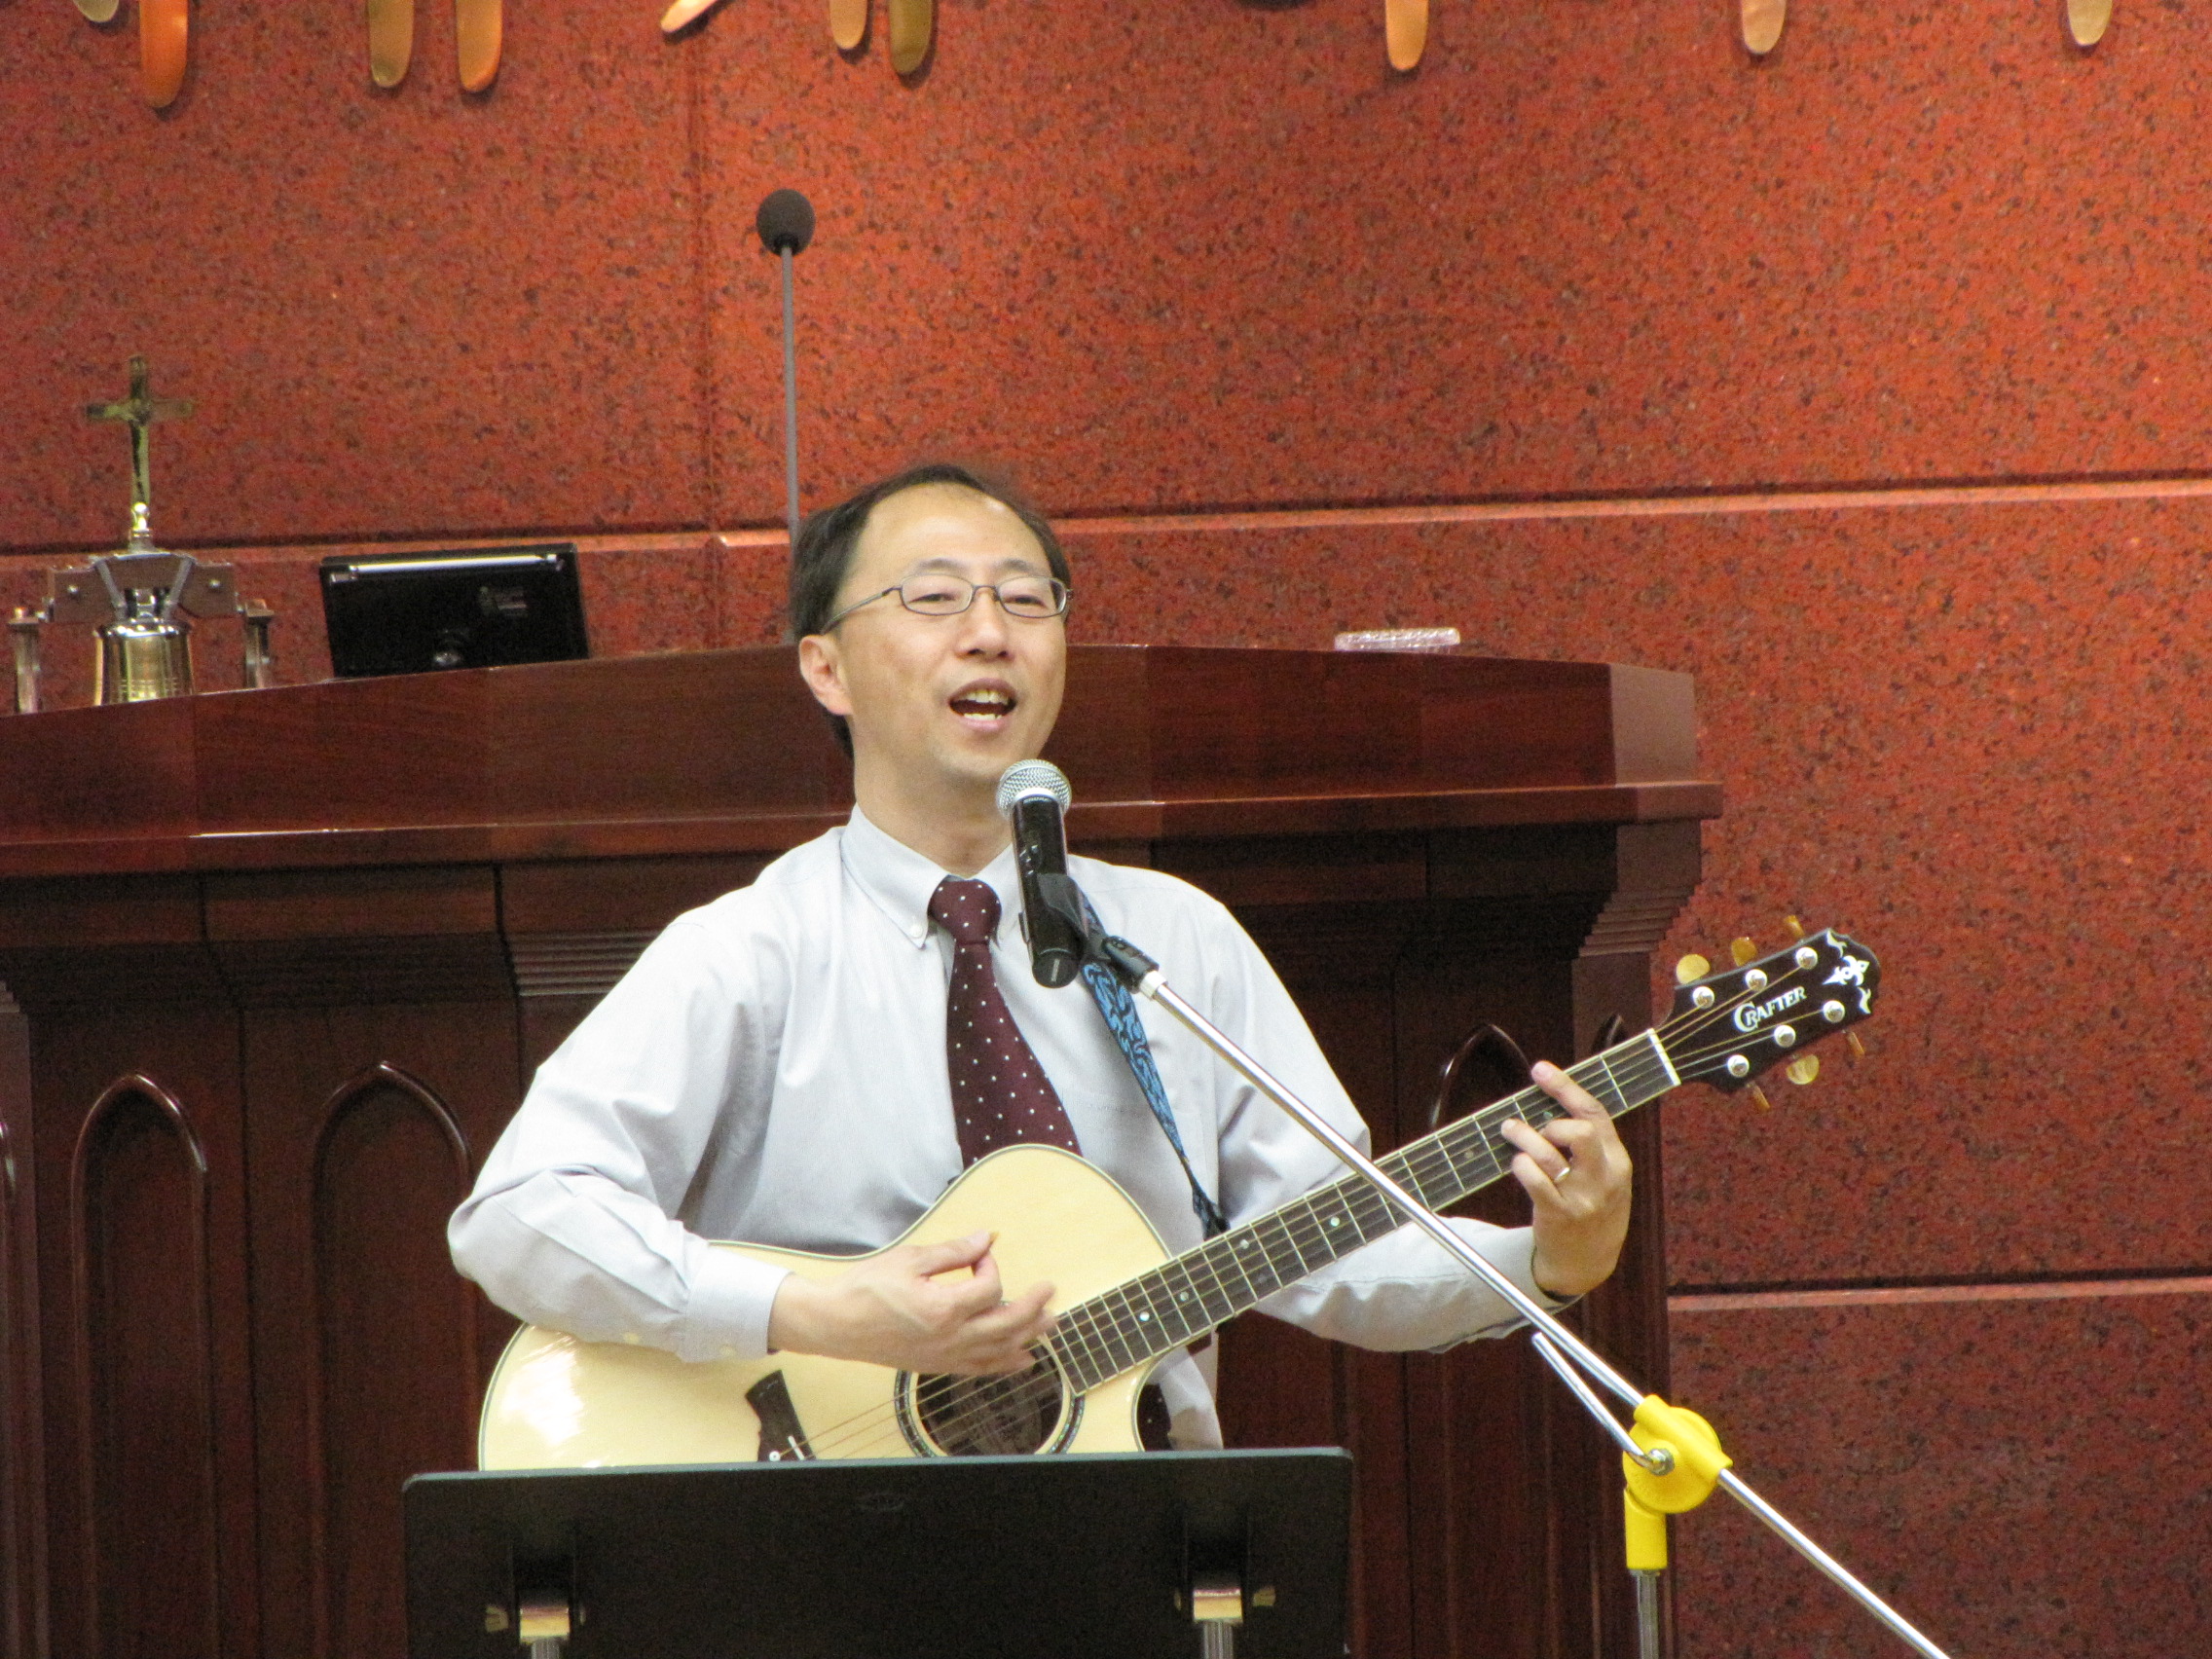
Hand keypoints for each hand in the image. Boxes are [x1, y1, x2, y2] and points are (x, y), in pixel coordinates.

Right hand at [766, 1230, 1055, 1375]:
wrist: (836, 1325)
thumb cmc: (867, 1289)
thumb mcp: (911, 1260)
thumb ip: (953, 1252)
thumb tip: (986, 1238)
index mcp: (943, 1308)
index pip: (989, 1288)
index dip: (991, 1265)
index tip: (980, 1253)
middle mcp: (949, 1338)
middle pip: (1007, 1325)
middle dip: (1034, 1306)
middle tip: (1050, 1291)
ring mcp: (944, 1356)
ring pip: (999, 1351)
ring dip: (1028, 1336)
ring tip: (1050, 1324)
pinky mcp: (937, 1366)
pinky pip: (980, 1369)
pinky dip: (1005, 1364)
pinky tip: (1022, 1360)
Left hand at [1498, 1061, 1632, 1298]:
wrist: (1588, 1262)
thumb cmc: (1592, 1208)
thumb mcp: (1605, 1176)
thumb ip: (1590, 1144)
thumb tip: (1551, 1099)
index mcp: (1617, 1161)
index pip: (1596, 1114)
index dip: (1566, 1088)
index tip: (1540, 1070)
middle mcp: (1603, 1179)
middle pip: (1582, 1132)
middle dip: (1553, 1121)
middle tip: (1533, 1123)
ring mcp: (1582, 1199)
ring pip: (1550, 1155)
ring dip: (1524, 1137)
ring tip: (1510, 1130)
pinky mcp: (1558, 1216)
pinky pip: (1536, 1183)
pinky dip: (1521, 1166)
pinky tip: (1516, 1163)